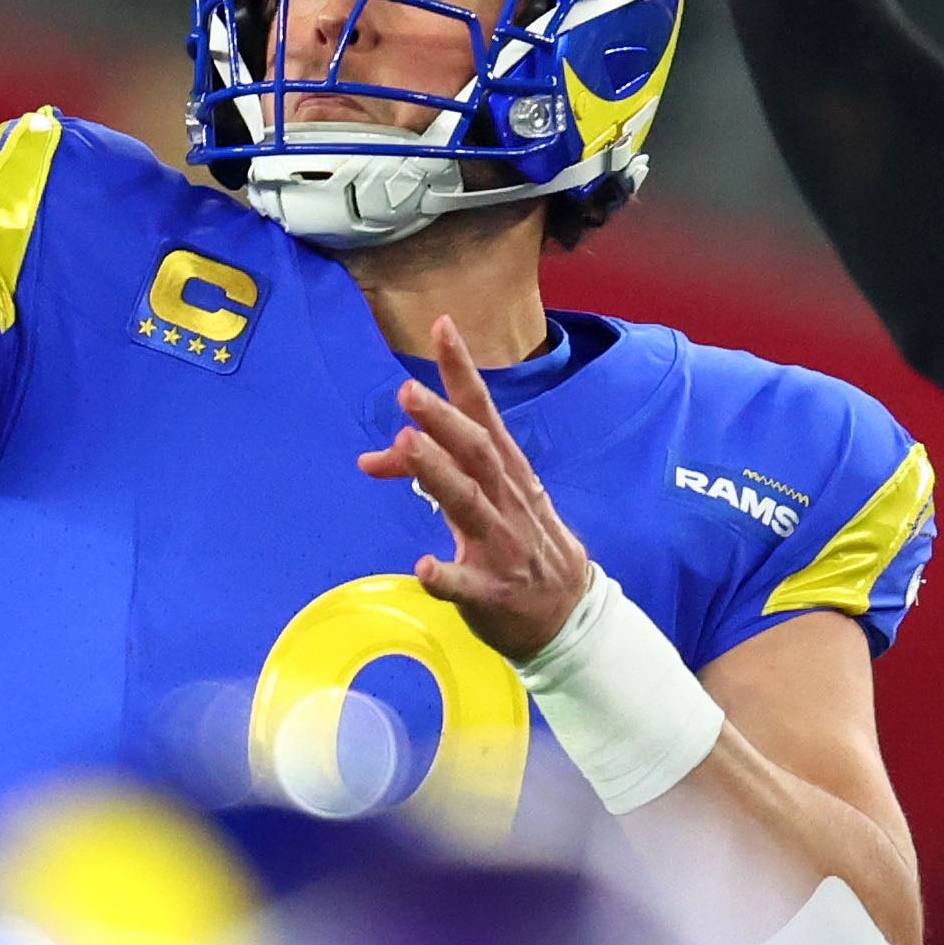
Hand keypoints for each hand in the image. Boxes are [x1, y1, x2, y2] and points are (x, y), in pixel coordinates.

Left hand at [362, 319, 592, 660]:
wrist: (569, 616)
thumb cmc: (521, 547)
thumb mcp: (484, 504)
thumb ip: (433, 474)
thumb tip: (373, 455)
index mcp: (508, 475)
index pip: (484, 415)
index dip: (462, 373)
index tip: (441, 328)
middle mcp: (507, 502)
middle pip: (475, 452)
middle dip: (442, 419)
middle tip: (407, 391)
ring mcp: (503, 548)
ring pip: (469, 505)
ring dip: (438, 474)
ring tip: (406, 446)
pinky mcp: (494, 593)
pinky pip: (467, 585)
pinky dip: (446, 576)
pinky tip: (424, 567)